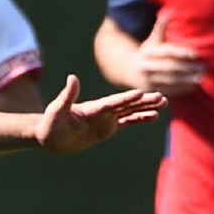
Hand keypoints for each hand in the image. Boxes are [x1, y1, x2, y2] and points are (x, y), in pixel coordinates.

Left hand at [34, 74, 167, 155]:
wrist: (49, 135)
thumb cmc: (50, 123)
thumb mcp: (56, 110)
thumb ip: (66, 96)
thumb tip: (72, 77)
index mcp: (92, 107)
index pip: (112, 102)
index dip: (125, 98)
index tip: (140, 93)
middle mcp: (102, 110)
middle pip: (126, 104)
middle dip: (143, 101)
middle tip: (161, 96)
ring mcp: (106, 118)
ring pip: (130, 111)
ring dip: (146, 107)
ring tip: (164, 102)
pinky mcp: (107, 128)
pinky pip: (127, 122)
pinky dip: (139, 119)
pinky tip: (152, 116)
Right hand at [136, 20, 205, 95]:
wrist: (128, 70)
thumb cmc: (147, 53)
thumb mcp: (152, 40)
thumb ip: (160, 29)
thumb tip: (167, 14)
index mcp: (149, 51)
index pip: (167, 51)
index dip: (182, 52)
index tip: (196, 54)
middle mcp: (146, 65)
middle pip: (170, 66)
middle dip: (188, 68)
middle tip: (203, 68)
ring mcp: (147, 79)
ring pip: (170, 80)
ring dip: (186, 80)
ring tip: (200, 78)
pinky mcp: (149, 90)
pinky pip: (168, 90)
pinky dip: (181, 89)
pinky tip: (193, 87)